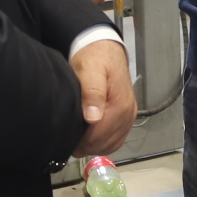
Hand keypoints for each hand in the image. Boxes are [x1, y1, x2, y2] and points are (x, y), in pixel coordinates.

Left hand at [72, 37, 136, 156]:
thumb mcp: (89, 70)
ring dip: (94, 146)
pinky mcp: (127, 117)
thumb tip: (93, 118)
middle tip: (69, 141)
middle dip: (87, 145)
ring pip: (112, 143)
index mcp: (120, 105)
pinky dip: (103, 143)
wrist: (104, 50)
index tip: (67, 139)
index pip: (101, 135)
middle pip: (106, 142)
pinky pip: (117, 139)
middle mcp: (128, 113)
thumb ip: (92, 92)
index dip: (83, 141)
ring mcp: (129, 116)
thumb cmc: (94, 59)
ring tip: (77, 141)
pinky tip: (90, 140)